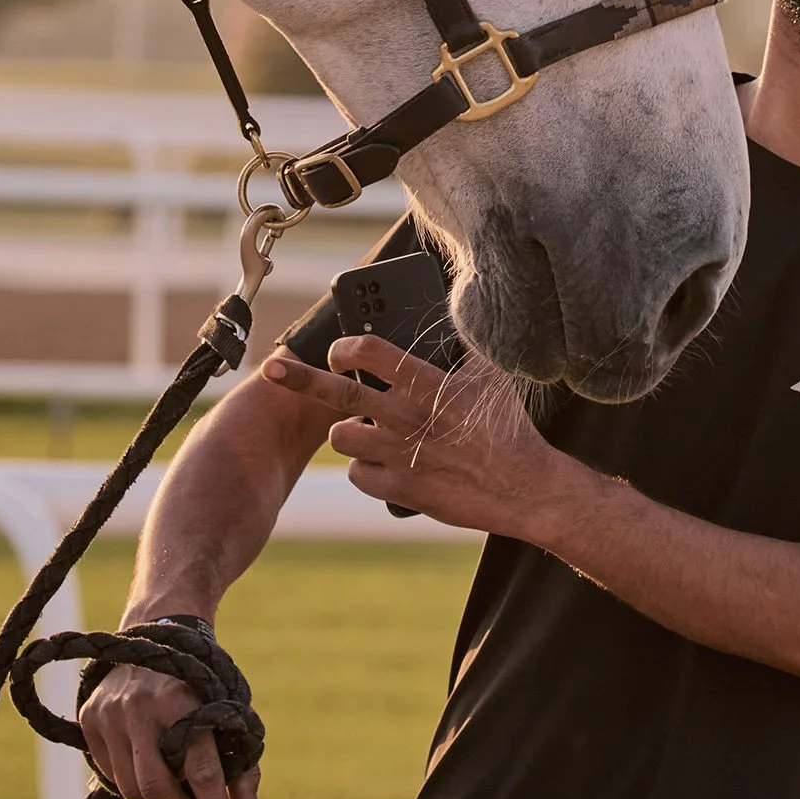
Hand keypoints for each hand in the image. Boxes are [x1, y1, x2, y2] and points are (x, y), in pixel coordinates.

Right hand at [78, 656, 261, 798]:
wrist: (157, 632)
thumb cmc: (201, 682)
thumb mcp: (228, 713)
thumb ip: (241, 769)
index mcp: (185, 701)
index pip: (201, 769)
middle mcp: (142, 706)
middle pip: (155, 788)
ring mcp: (110, 712)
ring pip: (129, 788)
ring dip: (154, 796)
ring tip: (171, 775)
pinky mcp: (89, 717)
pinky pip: (110, 774)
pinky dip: (131, 779)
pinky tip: (146, 758)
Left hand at [260, 339, 594, 543]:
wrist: (524, 489)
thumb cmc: (508, 428)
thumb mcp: (491, 375)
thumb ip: (463, 343)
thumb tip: (448, 308)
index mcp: (427, 384)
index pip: (368, 352)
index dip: (344, 346)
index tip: (338, 349)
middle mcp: (406, 417)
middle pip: (337, 393)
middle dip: (299, 378)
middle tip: (275, 370)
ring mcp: (400, 456)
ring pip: (341, 436)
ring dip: (346, 429)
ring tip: (365, 427)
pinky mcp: (400, 490)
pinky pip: (358, 475)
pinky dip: (365, 468)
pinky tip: (385, 462)